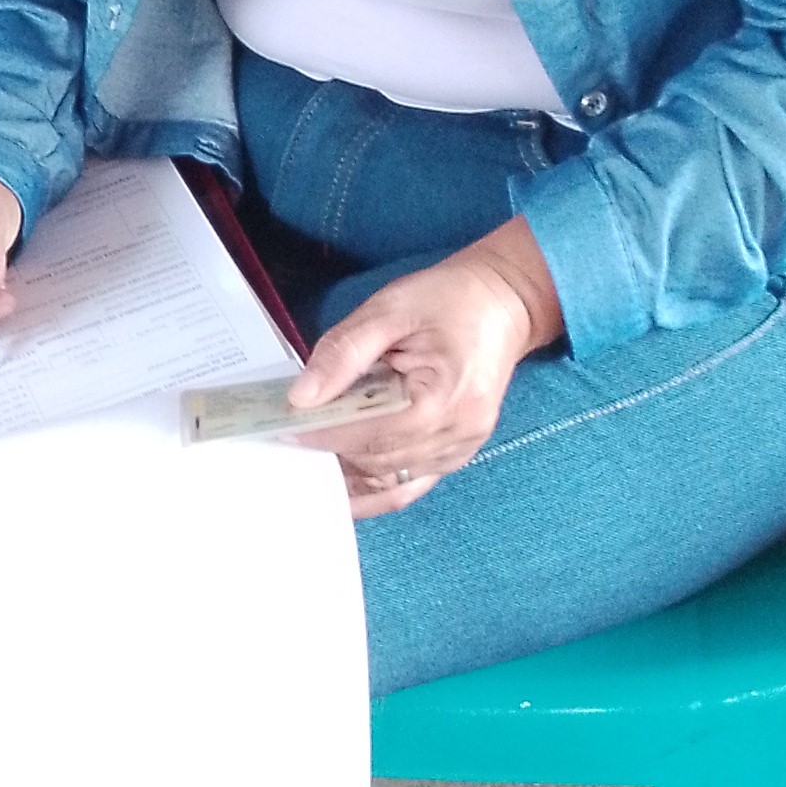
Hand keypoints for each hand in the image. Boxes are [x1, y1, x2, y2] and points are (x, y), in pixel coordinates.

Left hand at [288, 217, 561, 518]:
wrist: (503, 302)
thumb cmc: (449, 299)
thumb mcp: (390, 309)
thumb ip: (344, 352)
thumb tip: (301, 397)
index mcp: (444, 398)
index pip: (371, 433)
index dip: (323, 435)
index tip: (282, 430)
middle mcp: (457, 435)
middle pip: (377, 462)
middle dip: (329, 454)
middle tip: (285, 443)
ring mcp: (459, 450)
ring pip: (388, 480)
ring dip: (347, 474)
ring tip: (306, 461)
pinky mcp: (455, 454)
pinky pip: (407, 484)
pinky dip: (372, 487)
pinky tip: (340, 482)